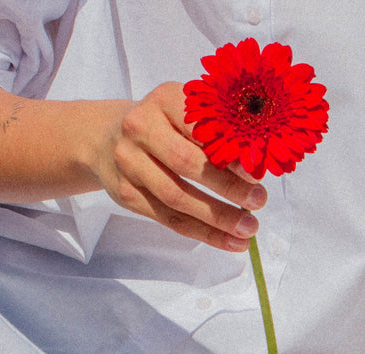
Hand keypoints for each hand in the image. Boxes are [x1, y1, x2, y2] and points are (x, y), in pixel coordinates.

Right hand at [95, 82, 266, 250]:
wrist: (105, 137)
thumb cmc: (163, 125)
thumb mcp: (186, 111)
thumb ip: (218, 129)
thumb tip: (257, 165)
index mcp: (163, 100)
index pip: (199, 127)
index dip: (229, 151)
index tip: (256, 171)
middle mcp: (140, 128)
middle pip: (187, 164)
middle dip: (228, 187)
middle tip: (259, 201)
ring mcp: (129, 164)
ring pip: (178, 198)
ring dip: (219, 219)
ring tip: (249, 228)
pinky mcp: (127, 195)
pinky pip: (171, 220)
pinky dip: (205, 234)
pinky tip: (231, 242)